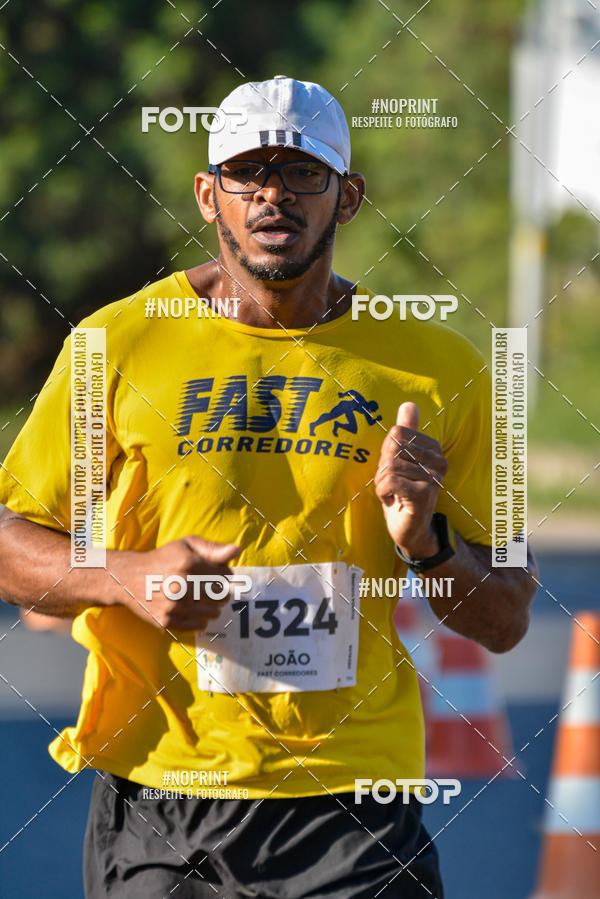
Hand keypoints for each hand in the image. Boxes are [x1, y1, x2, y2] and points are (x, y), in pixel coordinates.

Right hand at [111, 537, 240, 630]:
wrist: (129, 578)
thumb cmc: (163, 559)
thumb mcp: (186, 545)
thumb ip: (213, 549)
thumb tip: (237, 551)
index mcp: (189, 563)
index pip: (226, 575)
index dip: (225, 574)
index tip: (216, 574)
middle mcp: (182, 585)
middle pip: (222, 595)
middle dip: (220, 591)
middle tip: (209, 587)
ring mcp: (174, 605)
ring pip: (214, 613)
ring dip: (212, 607)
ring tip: (201, 598)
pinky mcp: (167, 621)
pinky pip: (199, 625)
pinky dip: (200, 619)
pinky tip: (192, 609)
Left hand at [374, 402, 447, 557]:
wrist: (409, 528)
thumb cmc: (402, 491)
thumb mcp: (400, 459)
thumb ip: (406, 432)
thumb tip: (409, 404)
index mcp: (434, 448)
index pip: (397, 434)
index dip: (387, 453)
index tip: (395, 470)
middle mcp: (439, 461)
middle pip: (392, 448)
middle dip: (383, 468)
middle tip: (393, 484)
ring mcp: (434, 477)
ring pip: (389, 466)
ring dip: (382, 483)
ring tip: (394, 493)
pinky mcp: (425, 493)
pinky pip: (390, 480)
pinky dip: (382, 491)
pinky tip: (393, 500)